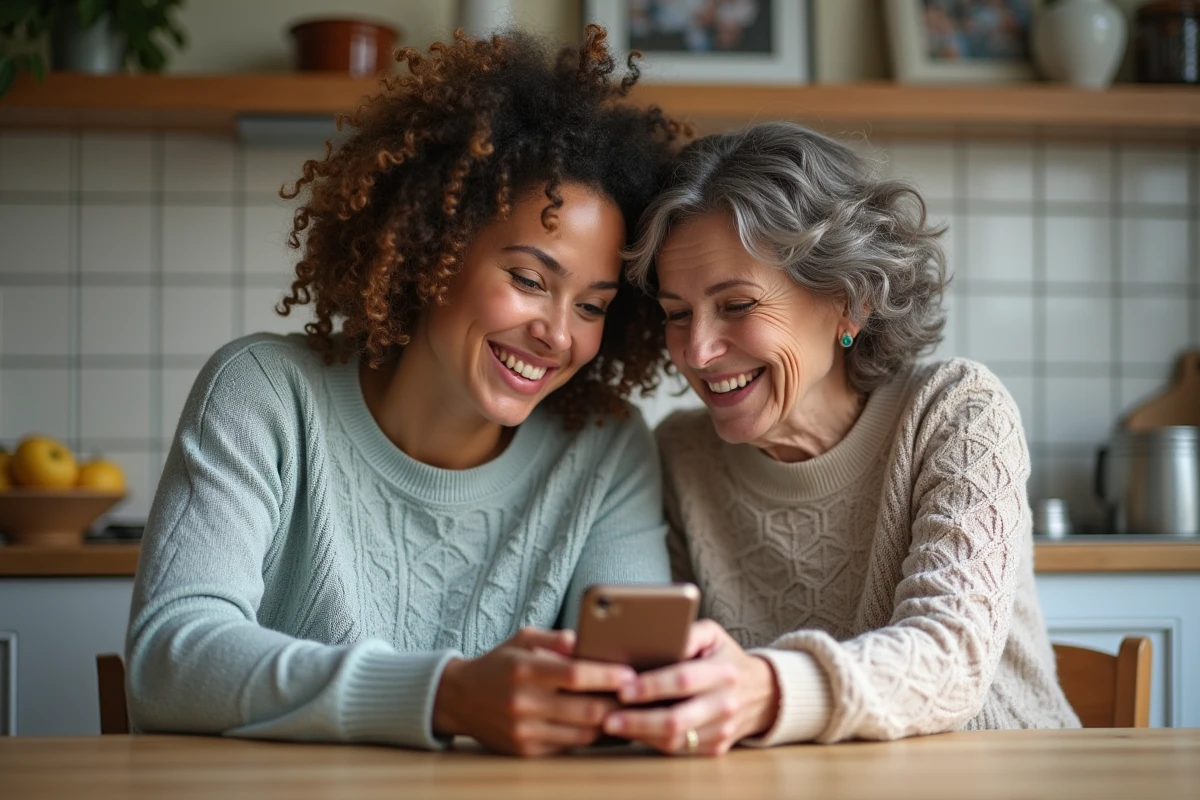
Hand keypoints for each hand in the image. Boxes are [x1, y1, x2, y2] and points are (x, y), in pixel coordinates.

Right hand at [433, 627, 636, 756]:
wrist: (460, 699)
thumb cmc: (500, 663)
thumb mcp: (523, 638)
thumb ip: (557, 638)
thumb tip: (590, 639)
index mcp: (525, 670)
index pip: (575, 675)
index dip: (607, 676)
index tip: (631, 673)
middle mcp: (523, 703)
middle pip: (585, 710)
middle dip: (617, 704)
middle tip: (640, 695)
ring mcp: (524, 731)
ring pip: (582, 734)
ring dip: (609, 724)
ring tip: (629, 711)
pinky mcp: (525, 751)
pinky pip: (569, 746)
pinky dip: (590, 736)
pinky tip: (604, 725)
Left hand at [601, 619, 778, 755]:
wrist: (762, 691)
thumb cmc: (724, 657)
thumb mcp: (713, 634)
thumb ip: (688, 632)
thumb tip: (658, 636)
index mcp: (723, 672)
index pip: (684, 680)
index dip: (652, 686)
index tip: (624, 689)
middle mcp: (725, 704)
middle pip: (678, 719)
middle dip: (639, 720)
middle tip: (609, 718)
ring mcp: (723, 729)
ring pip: (676, 741)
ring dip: (641, 734)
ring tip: (613, 724)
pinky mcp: (717, 747)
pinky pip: (680, 750)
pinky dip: (653, 742)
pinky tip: (634, 731)